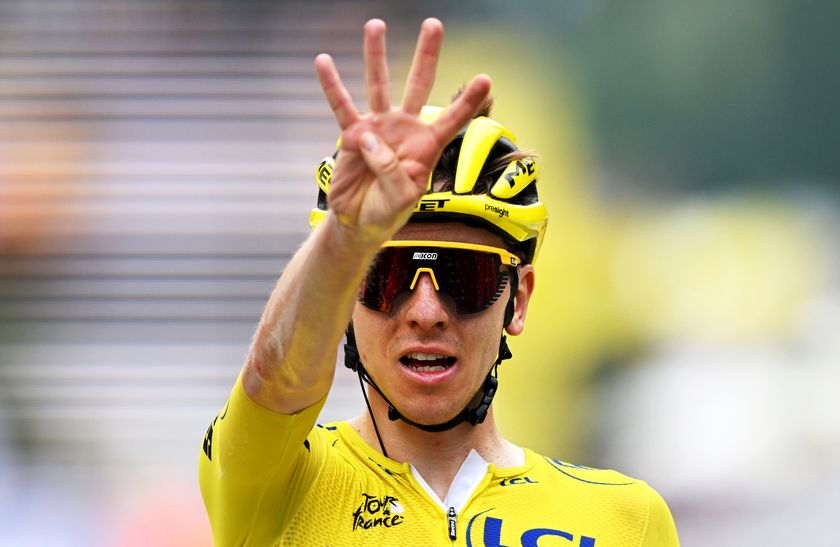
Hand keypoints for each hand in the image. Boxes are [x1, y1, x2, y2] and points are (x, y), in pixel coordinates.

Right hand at [314, 18, 490, 242]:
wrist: (358, 222)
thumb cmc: (387, 212)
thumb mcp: (400, 200)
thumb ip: (392, 172)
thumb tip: (370, 139)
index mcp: (427, 146)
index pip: (452, 119)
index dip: (467, 101)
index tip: (485, 79)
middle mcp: (405, 129)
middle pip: (418, 85)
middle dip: (426, 55)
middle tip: (433, 24)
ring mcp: (378, 128)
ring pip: (378, 85)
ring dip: (376, 55)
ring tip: (375, 25)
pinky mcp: (352, 135)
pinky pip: (341, 106)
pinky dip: (332, 85)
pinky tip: (323, 62)